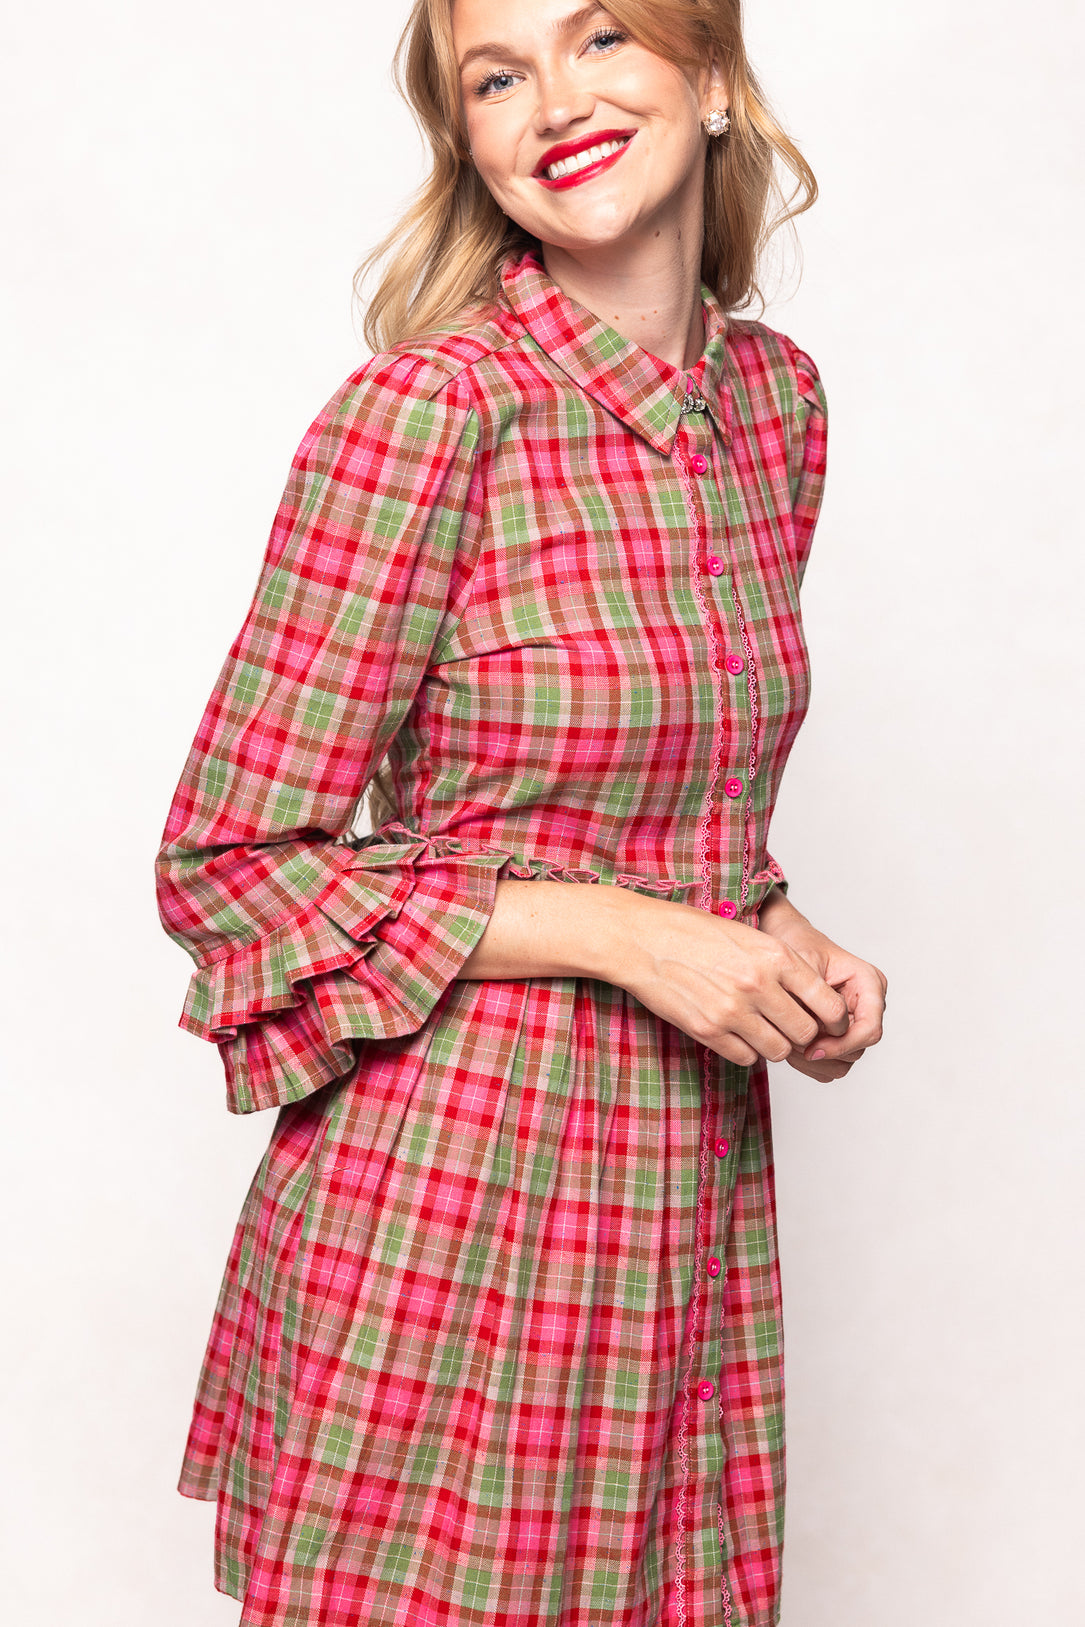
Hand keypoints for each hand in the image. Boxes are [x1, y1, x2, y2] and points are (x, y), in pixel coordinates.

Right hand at [606, 893, 850, 1067]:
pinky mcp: (708, 1031)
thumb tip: (813, 997)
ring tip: (762, 1029)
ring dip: (775, 1044)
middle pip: (806, 1033)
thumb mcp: (748, 935)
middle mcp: (758, 985)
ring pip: (779, 1051)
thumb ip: (782, 964)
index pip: (828, 1003)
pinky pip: (747, 1058)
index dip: (834, 1018)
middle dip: (803, 1034)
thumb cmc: (693, 932)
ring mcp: (732, 1011)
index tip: (828, 1021)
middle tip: (791, 1026)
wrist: (641, 939)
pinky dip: (748, 1051)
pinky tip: (737, 1033)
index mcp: (775, 956)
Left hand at [756, 889, 886, 1080]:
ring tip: (789, 1044)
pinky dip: (812, 1064)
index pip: (870, 1030)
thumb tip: (809, 1038)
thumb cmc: (799, 945)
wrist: (789, 941)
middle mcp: (868, 1006)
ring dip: (816, 1061)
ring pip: (845, 1062)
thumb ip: (809, 999)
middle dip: (824, 1052)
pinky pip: (832, 1065)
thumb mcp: (802, 963)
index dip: (842, 1045)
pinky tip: (792, 1049)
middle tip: (792, 1044)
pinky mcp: (842, 1036)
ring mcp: (856, 1023)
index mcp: (870, 983)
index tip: (811, 1048)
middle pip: (857, 1049)